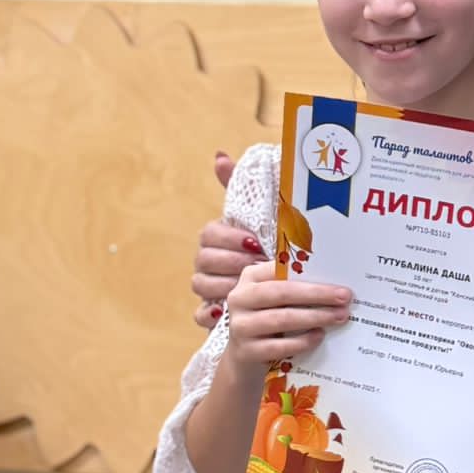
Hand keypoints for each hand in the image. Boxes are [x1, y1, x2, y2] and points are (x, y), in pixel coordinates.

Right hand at [192, 153, 263, 328]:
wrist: (275, 294)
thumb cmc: (268, 250)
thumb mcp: (263, 219)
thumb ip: (242, 188)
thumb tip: (220, 156)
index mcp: (217, 238)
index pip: (209, 232)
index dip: (230, 238)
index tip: (256, 243)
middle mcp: (207, 262)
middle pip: (203, 259)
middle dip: (232, 262)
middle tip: (260, 267)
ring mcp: (207, 289)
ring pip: (199, 285)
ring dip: (224, 287)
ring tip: (252, 290)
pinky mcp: (210, 315)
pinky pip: (198, 315)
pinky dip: (209, 315)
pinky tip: (224, 315)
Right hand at [222, 260, 351, 375]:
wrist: (244, 356)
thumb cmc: (268, 320)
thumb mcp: (276, 300)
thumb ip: (296, 287)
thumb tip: (335, 284)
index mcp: (250, 278)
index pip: (279, 269)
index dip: (309, 273)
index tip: (338, 278)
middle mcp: (240, 298)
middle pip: (281, 292)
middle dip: (317, 294)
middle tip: (344, 298)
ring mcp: (240, 326)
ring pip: (281, 319)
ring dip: (314, 317)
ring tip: (338, 317)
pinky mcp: (245, 352)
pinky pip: (278, 346)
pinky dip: (302, 341)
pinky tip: (319, 337)